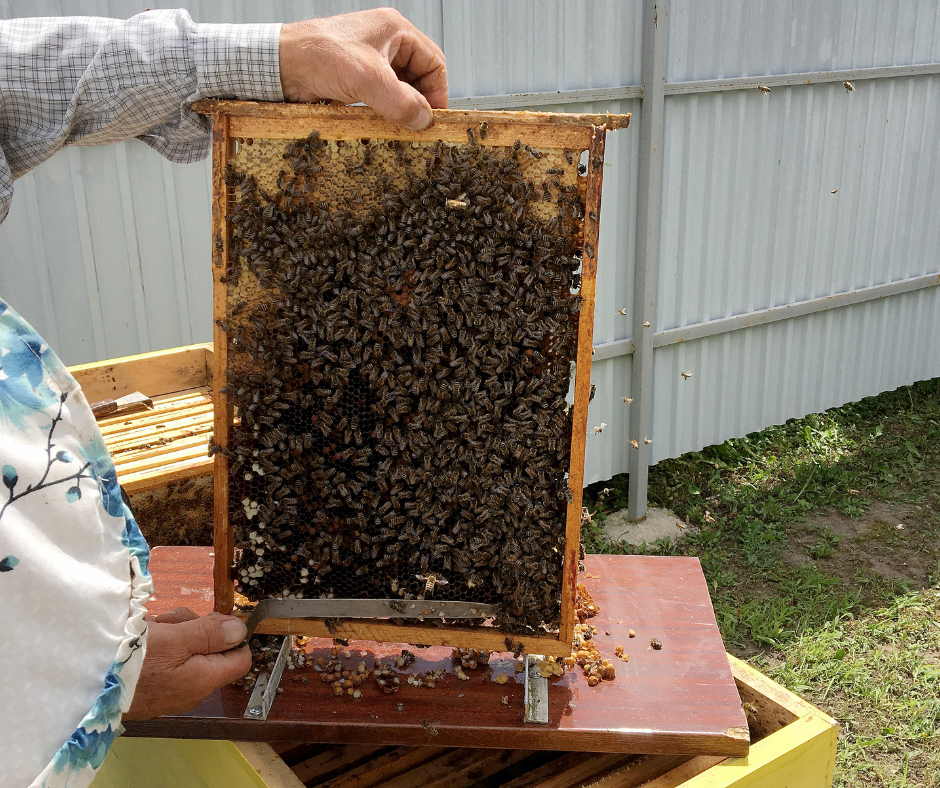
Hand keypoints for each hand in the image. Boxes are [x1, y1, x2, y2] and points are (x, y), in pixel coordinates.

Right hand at [124, 607, 251, 719]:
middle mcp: (192, 689)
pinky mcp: (152, 686)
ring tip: (148, 630)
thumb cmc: (130, 662)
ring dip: (170, 631)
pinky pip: (165, 658)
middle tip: (170, 622)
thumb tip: (240, 631)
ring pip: (185, 647)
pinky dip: (155, 643)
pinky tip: (138, 639)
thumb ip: (210, 634)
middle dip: (192, 627)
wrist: (83, 685)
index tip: (214, 618)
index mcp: (204, 680)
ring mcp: (171, 689)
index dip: (234, 634)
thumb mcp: (174, 639)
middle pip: (210, 648)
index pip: (240, 659)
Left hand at [279, 7, 447, 129]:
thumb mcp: (369, 80)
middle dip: (420, 101)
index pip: (433, 61)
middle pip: (419, 76)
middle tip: (417, 126)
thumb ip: (402, 102)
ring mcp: (370, 61)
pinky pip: (382, 97)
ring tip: (400, 127)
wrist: (279, 65)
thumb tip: (424, 120)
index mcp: (395, 30)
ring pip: (400, 89)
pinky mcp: (356, 78)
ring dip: (402, 108)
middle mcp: (385, 43)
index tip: (433, 118)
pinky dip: (386, 111)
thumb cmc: (319, 56)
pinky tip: (383, 124)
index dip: (438, 91)